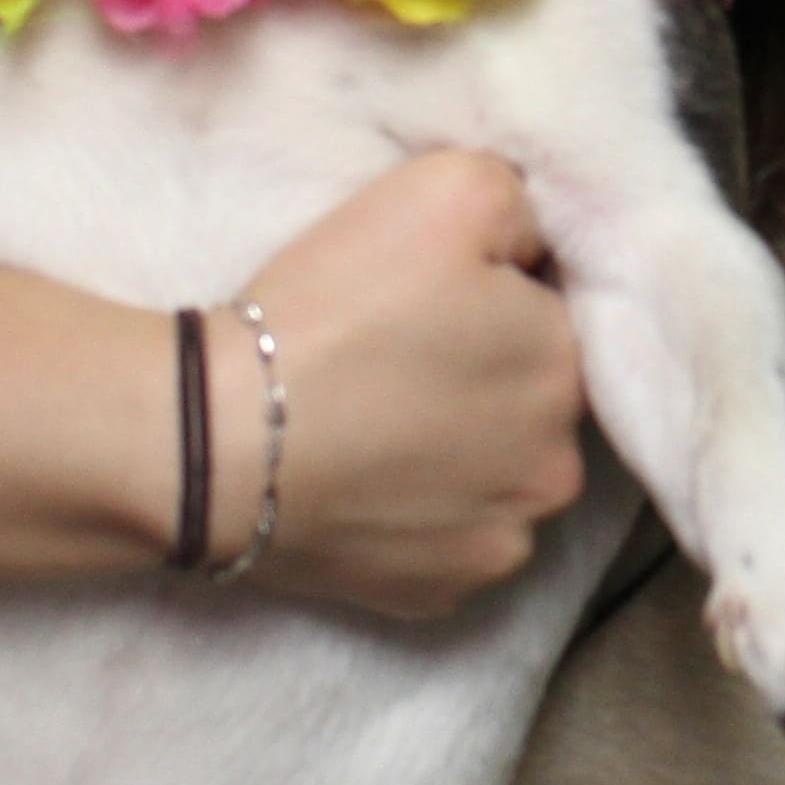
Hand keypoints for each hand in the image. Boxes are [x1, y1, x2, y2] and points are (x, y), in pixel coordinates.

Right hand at [238, 148, 589, 618]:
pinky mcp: (441, 595)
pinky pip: (447, 541)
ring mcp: (501, 541)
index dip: (486, 298)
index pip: (546, 314)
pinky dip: (416, 518)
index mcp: (566, 366)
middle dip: (483, 380)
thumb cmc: (335, 307)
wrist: (218, 441)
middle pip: (530, 403)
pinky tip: (364, 485)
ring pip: (496, 478)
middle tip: (392, 361)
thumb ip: (522, 204)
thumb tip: (535, 248)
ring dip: (455, 455)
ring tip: (373, 427)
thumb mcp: (446, 188)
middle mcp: (556, 467)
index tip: (420, 300)